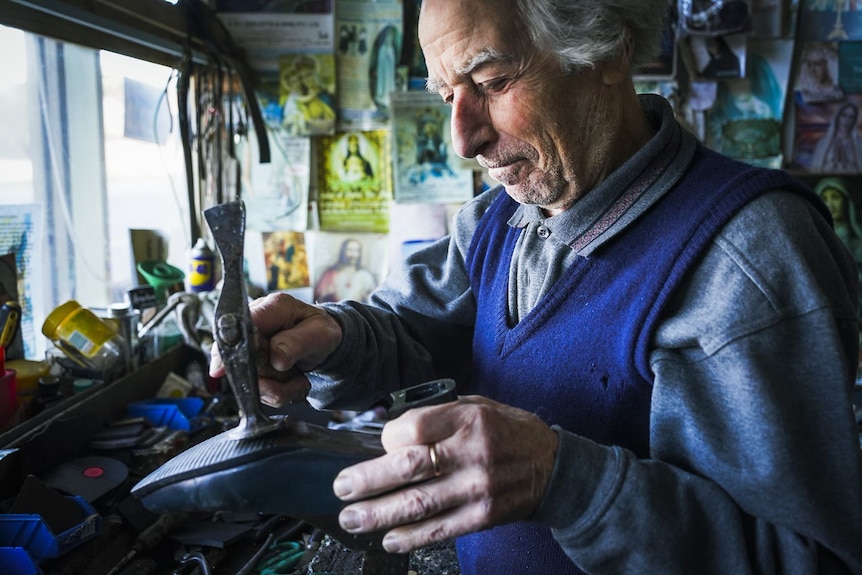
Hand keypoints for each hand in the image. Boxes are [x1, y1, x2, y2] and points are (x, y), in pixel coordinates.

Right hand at [208, 292, 342, 405]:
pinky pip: (258, 390)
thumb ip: (298, 343)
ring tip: (297, 377)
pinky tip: (291, 381)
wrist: (323, 343)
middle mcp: (255, 325)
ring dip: (276, 387)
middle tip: (293, 376)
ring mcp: (250, 346)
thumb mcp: (321, 334)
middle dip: (266, 377)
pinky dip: (277, 392)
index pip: (240, 323)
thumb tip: (276, 358)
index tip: (222, 368)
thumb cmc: (320, 331)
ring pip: (249, 379)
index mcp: (273, 308)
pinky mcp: (251, 365)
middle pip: (238, 357)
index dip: (228, 347)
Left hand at [332, 396, 558, 552]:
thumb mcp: (478, 406)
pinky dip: (410, 536)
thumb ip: (438, 416)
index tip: (379, 444)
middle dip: (367, 480)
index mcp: (468, 418)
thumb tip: (390, 433)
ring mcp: (478, 487)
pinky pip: (439, 530)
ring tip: (352, 518)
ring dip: (377, 514)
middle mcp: (472, 452)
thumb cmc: (510, 431)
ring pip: (417, 504)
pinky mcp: (483, 516)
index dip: (387, 438)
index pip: (413, 428)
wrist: (554, 467)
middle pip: (407, 468)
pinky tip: (388, 537)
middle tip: (342, 488)